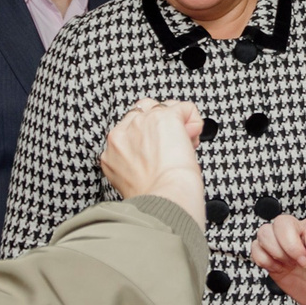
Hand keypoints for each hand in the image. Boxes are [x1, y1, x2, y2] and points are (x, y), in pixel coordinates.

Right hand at [98, 99, 203, 223]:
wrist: (163, 198)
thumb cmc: (153, 197)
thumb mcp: (130, 181)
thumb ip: (135, 162)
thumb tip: (155, 154)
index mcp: (111, 152)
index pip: (129, 130)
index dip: (148, 139)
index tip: (159, 154)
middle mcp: (121, 134)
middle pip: (143, 114)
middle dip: (161, 127)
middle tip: (173, 149)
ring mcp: (141, 122)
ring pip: (163, 106)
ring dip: (177, 123)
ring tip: (185, 143)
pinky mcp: (164, 117)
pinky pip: (185, 108)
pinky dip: (194, 121)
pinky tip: (193, 139)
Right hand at [250, 213, 305, 304]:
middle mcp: (301, 231)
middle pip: (282, 223)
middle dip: (290, 246)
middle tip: (303, 265)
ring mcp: (284, 243)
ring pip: (265, 232)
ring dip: (275, 252)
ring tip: (289, 265)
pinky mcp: (271, 257)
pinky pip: (256, 250)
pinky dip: (264, 260)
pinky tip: (279, 269)